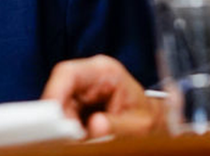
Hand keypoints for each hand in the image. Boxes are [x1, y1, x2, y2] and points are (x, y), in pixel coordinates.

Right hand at [41, 55, 165, 137]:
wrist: (157, 124)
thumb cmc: (152, 120)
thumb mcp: (141, 126)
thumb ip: (118, 125)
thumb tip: (94, 126)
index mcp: (105, 71)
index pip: (68, 73)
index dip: (54, 93)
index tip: (52, 117)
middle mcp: (89, 76)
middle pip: (59, 91)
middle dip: (60, 115)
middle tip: (68, 136)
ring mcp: (82, 89)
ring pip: (59, 104)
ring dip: (64, 124)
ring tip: (80, 139)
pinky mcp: (78, 103)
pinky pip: (64, 114)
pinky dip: (68, 128)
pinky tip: (80, 137)